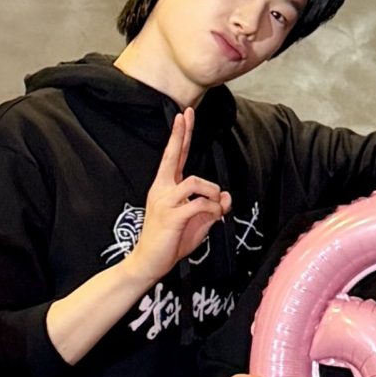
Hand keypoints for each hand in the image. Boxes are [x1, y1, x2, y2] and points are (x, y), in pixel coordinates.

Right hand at [131, 109, 231, 284]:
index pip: (172, 156)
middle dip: (181, 134)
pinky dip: (213, 208)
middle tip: (185, 114)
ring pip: (196, 181)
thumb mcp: (197, 221)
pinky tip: (214, 216)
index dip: (179, 136)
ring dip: (212, 192)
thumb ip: (212, 207)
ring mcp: (165, 202)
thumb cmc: (170, 241)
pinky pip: (200, 203)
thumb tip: (227, 196)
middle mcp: (162, 190)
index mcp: (165, 187)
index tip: (183, 115)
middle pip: (172, 156)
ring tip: (214, 206)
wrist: (148, 262)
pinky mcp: (172, 216)